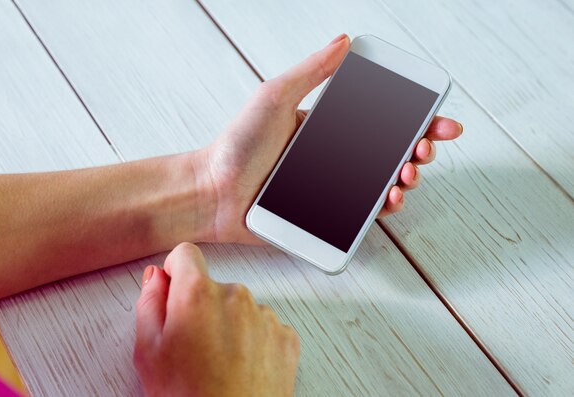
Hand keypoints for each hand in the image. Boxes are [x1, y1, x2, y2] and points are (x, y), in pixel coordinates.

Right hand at [134, 242, 299, 396]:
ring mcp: (264, 316)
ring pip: (239, 307)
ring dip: (229, 324)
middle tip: (192, 346)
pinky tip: (239, 367)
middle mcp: (235, 297)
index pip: (185, 255)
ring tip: (217, 363)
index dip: (175, 273)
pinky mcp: (285, 336)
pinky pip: (264, 326)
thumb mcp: (148, 352)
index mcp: (197, 294)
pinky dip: (253, 340)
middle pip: (213, 285)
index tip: (174, 290)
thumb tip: (156, 279)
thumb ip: (149, 303)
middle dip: (201, 306)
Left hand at [197, 34, 462, 243]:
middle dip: (419, 150)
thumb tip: (344, 41)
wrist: (214, 192)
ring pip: (383, 184)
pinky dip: (384, 207)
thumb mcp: (275, 97)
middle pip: (390, 153)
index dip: (415, 121)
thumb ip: (311, 72)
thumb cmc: (237, 145)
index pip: (381, 121)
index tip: (439, 120)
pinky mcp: (324, 216)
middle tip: (424, 150)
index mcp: (326, 128)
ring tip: (408, 175)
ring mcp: (331, 187)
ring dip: (407, 179)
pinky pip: (363, 213)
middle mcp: (333, 158)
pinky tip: (392, 199)